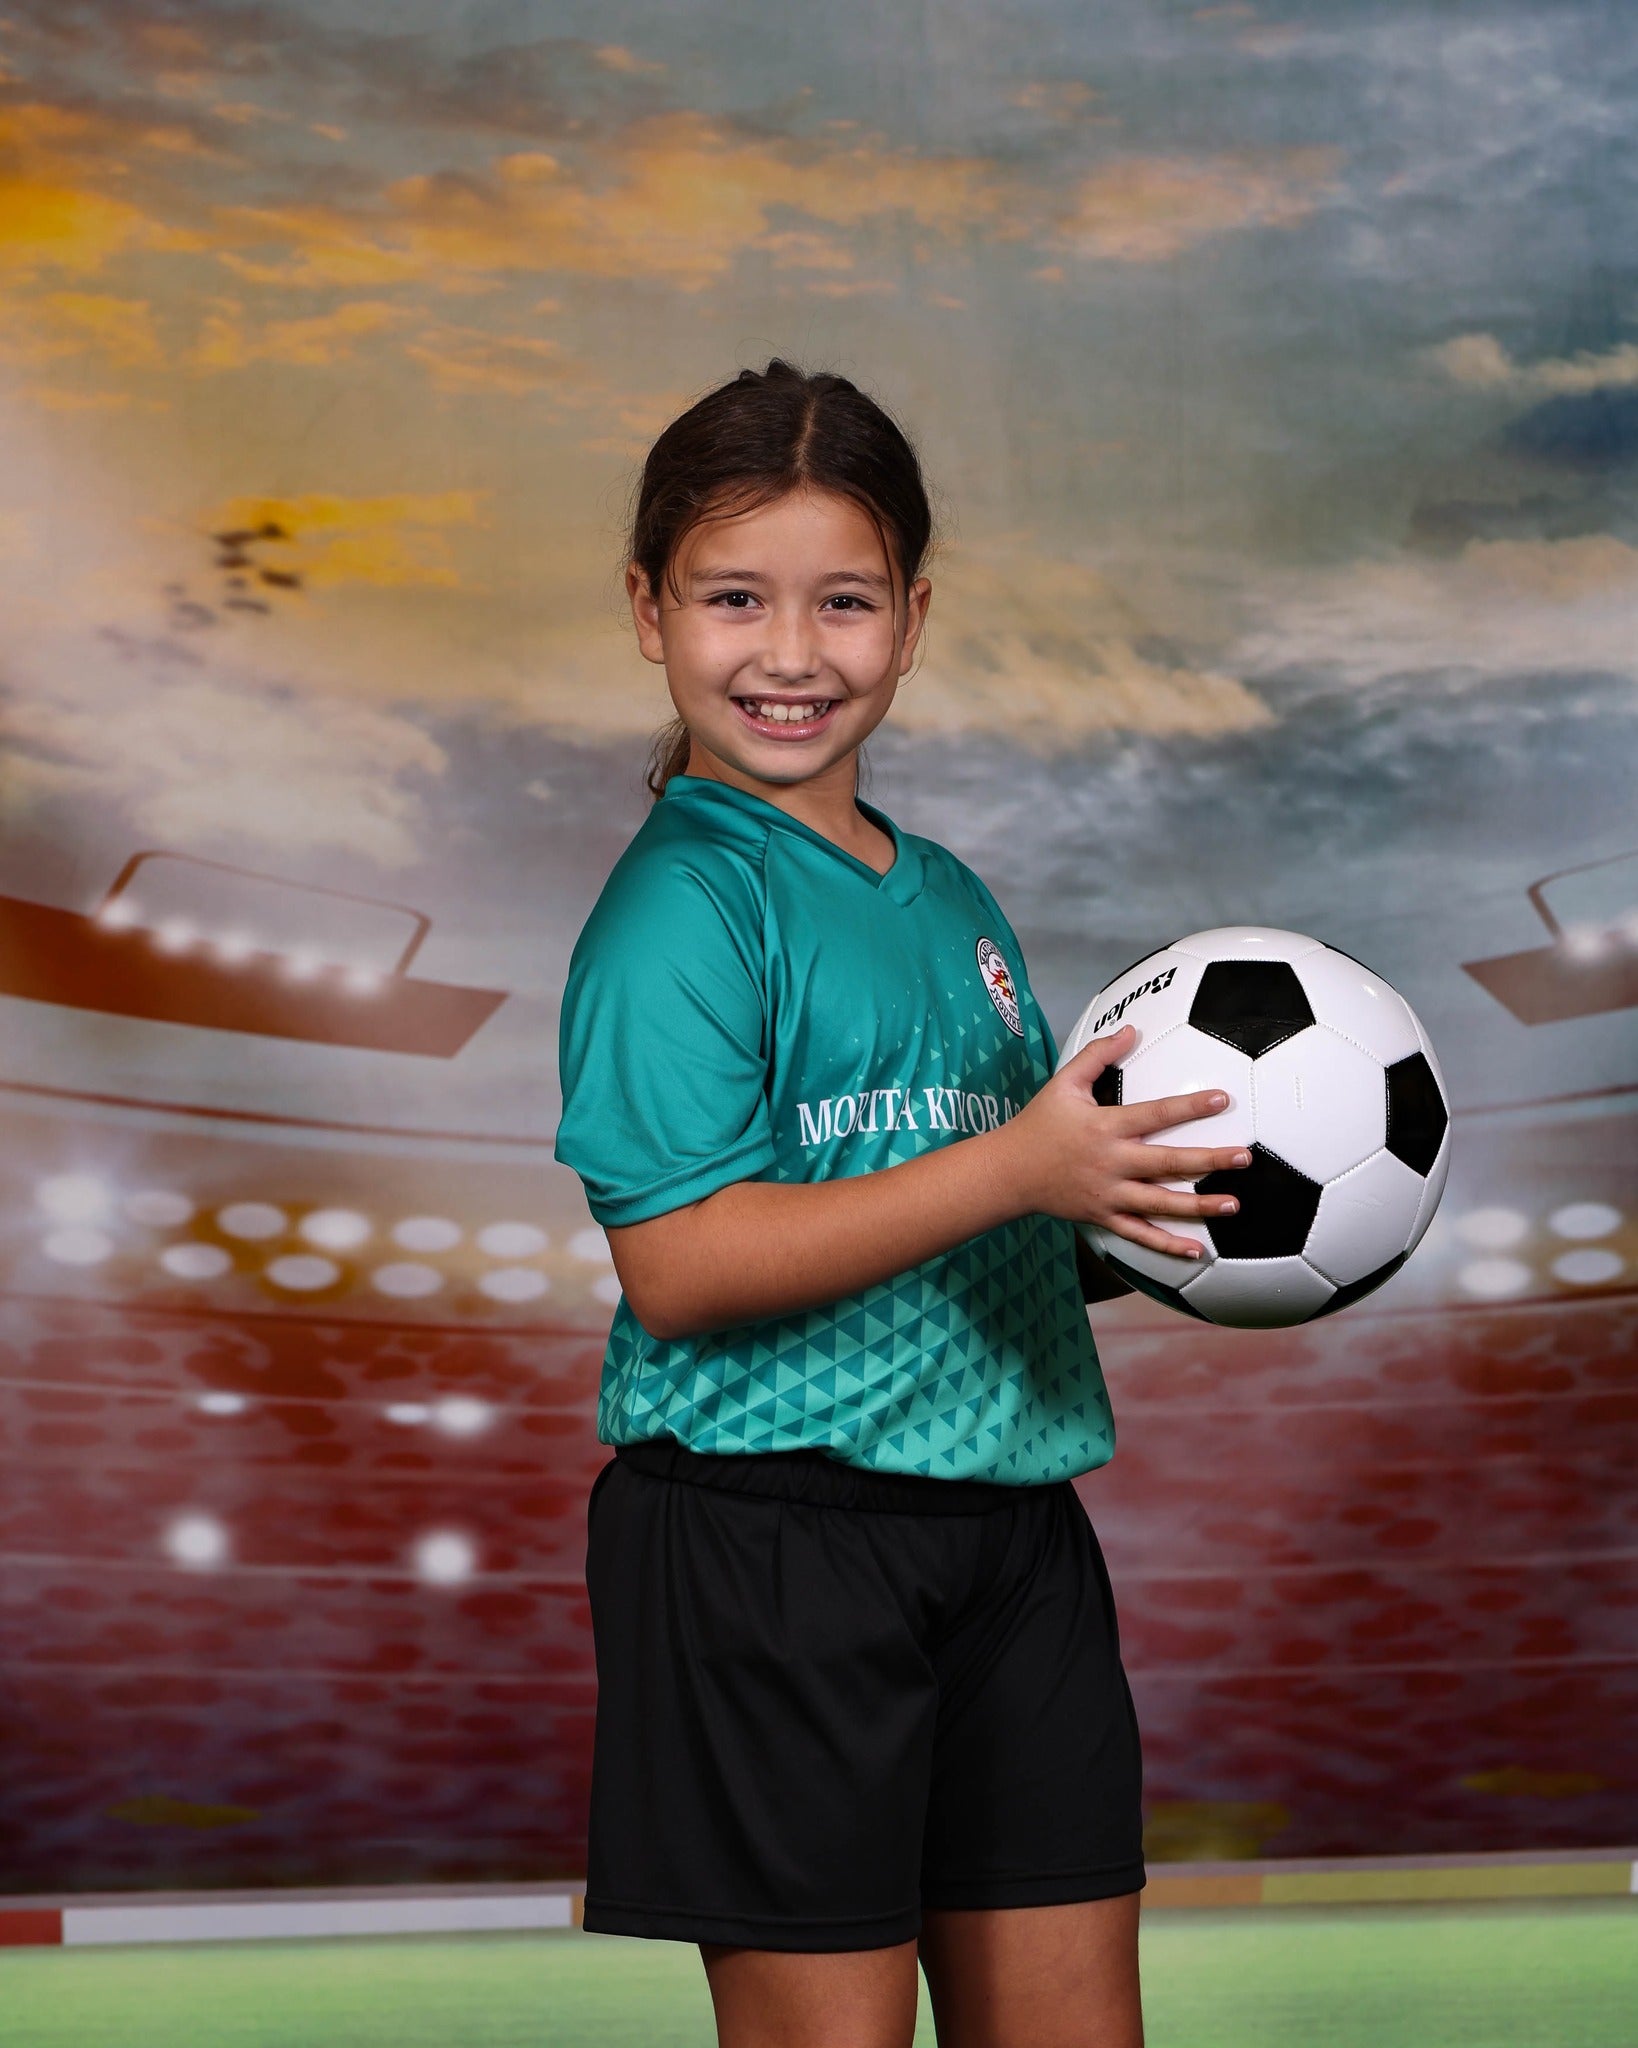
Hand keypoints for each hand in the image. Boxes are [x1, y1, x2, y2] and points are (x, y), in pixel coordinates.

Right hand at [998, 1022, 1249, 1258]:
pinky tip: (1196, 1250)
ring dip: (1198, 1207)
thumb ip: (1098, 1055)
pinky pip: (1139, 1234)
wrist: (1008, 1172)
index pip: (1155, 1114)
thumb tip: (1131, 1029)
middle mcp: (1111, 1162)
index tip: (1222, 1100)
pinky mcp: (1104, 1217)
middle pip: (1167, 1163)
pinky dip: (1167, 1245)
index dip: (1189, 1107)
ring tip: (1233, 1206)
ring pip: (1160, 1204)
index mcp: (1105, 1127)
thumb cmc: (1039, 1123)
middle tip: (1243, 1158)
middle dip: (1208, 1160)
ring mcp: (1108, 1194)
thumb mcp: (1063, 1083)